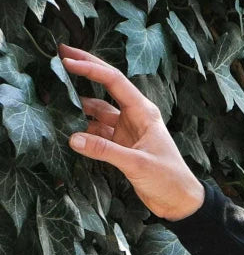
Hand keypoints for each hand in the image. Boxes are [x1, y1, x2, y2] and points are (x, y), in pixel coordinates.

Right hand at [59, 44, 205, 220]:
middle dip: (85, 70)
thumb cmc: (168, 178)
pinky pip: (96, 131)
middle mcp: (134, 116)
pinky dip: (81, 128)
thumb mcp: (137, 163)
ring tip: (52, 93)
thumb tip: (73, 138)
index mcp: (144, 112)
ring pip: (97, 111)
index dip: (91, 69)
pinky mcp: (121, 145)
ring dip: (78, 104)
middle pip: (106, 88)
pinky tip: (65, 127)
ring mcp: (126, 130)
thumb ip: (105, 151)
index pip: (114, 82)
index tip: (67, 60)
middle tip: (60, 54)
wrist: (179, 200)